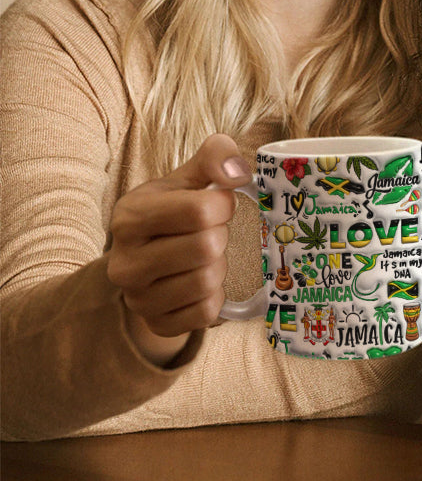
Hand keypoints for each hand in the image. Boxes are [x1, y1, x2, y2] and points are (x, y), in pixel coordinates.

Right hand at [107, 134, 250, 364]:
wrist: (147, 259)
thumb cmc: (174, 212)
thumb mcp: (188, 177)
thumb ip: (215, 157)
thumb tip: (238, 172)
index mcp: (130, 217)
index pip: (199, 210)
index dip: (223, 205)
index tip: (219, 205)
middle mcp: (125, 262)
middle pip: (206, 247)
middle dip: (220, 236)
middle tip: (210, 233)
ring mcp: (137, 299)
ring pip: (208, 282)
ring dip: (219, 266)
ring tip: (205, 257)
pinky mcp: (156, 324)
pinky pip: (206, 313)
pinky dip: (216, 296)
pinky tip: (203, 282)